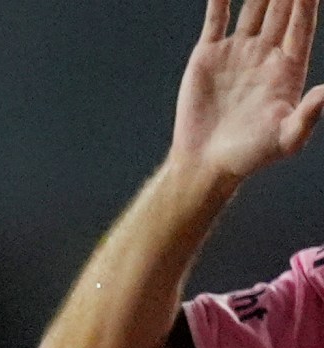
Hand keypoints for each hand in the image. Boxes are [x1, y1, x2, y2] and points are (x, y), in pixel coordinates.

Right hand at [171, 0, 323, 182]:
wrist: (206, 163)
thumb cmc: (251, 156)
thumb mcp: (287, 139)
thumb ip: (309, 115)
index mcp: (289, 69)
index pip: (302, 26)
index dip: (307, 4)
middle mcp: (266, 55)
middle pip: (280, 12)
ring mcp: (237, 53)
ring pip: (252, 9)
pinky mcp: (208, 56)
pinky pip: (216, 20)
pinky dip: (219, 0)